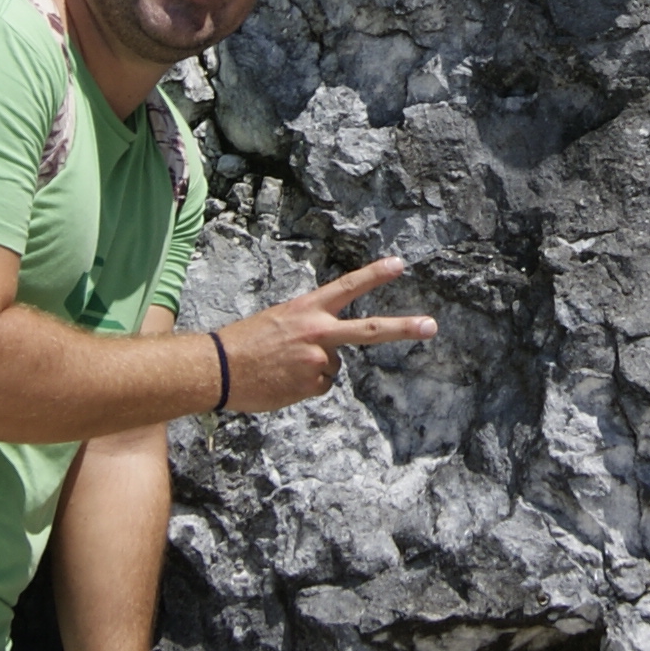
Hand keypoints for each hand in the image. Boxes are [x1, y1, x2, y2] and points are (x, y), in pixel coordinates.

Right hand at [212, 257, 434, 411]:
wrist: (218, 368)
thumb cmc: (245, 342)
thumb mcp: (279, 319)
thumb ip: (310, 326)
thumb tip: (330, 349)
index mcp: (306, 309)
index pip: (346, 287)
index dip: (374, 275)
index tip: (399, 264)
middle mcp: (317, 331)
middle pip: (369, 330)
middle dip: (403, 328)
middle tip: (431, 326)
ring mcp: (317, 359)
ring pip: (331, 367)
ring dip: (311, 369)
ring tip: (280, 366)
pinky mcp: (311, 384)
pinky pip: (318, 386)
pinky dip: (302, 386)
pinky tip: (281, 380)